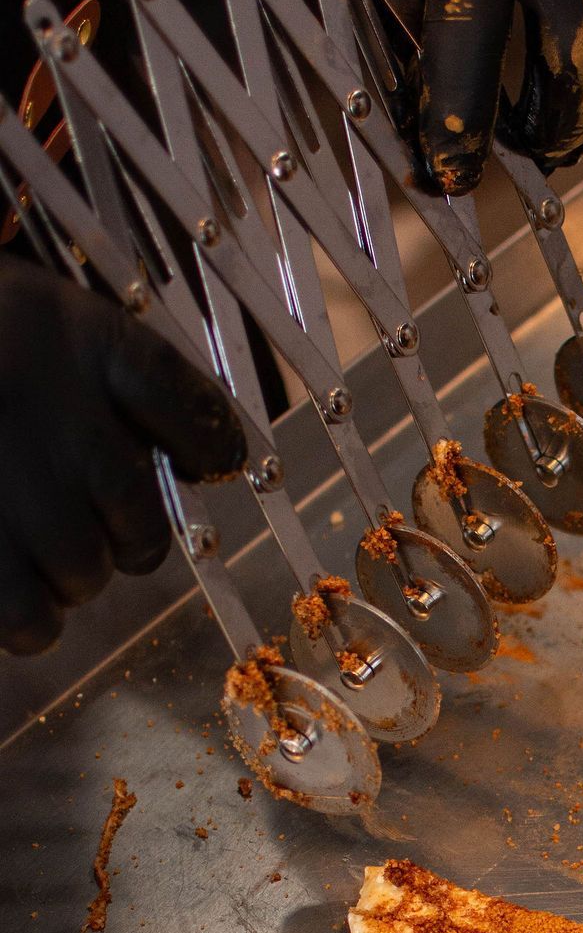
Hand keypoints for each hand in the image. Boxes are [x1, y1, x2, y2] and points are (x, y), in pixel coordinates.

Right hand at [0, 262, 245, 654]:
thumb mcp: (31, 314)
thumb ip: (115, 372)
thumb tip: (211, 452)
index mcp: (80, 337)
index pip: (191, 411)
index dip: (207, 447)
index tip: (203, 460)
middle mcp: (51, 408)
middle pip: (142, 521)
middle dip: (124, 541)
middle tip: (90, 527)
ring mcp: (5, 481)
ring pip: (85, 573)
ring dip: (72, 576)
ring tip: (34, 546)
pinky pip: (26, 618)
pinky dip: (27, 618)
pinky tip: (12, 589)